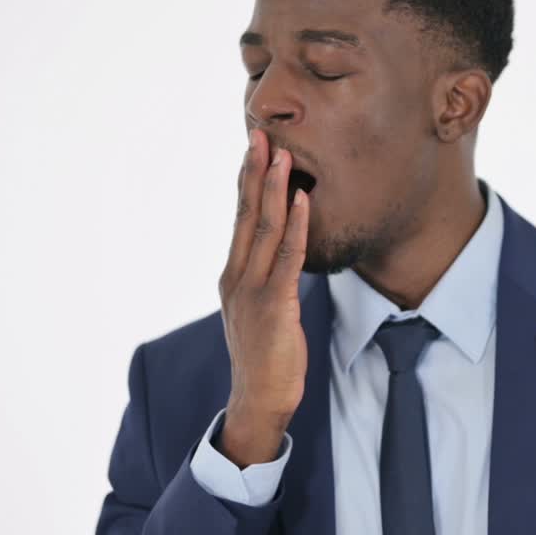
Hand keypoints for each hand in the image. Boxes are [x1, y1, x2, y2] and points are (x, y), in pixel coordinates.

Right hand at [216, 128, 310, 465]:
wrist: (258, 399)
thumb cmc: (265, 357)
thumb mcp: (259, 310)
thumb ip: (264, 279)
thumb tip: (279, 254)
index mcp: (232, 275)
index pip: (239, 218)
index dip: (247, 182)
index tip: (254, 149)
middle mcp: (236, 276)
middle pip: (246, 214)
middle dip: (255, 172)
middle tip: (261, 135)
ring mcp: (252, 290)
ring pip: (264, 228)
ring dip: (275, 188)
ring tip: (283, 155)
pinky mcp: (274, 305)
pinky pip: (287, 257)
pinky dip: (297, 226)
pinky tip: (303, 200)